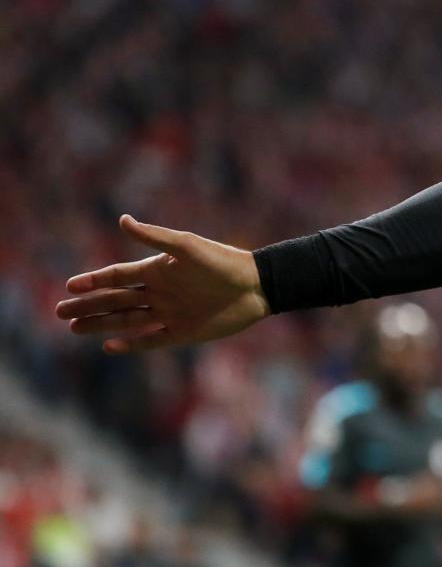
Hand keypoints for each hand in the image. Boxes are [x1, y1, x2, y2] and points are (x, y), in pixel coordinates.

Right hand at [57, 215, 269, 352]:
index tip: (70, 286)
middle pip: (115, 300)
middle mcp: (159, 291)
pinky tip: (109, 346)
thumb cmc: (223, 261)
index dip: (93, 281)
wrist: (257, 286)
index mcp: (158, 269)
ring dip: (101, 324)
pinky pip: (151, 340)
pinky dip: (130, 344)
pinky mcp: (183, 332)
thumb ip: (155, 237)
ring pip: (126, 320)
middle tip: (59, 313)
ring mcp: (169, 313)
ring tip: (74, 328)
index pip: (117, 276)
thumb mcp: (187, 246)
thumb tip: (123, 220)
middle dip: (88, 306)